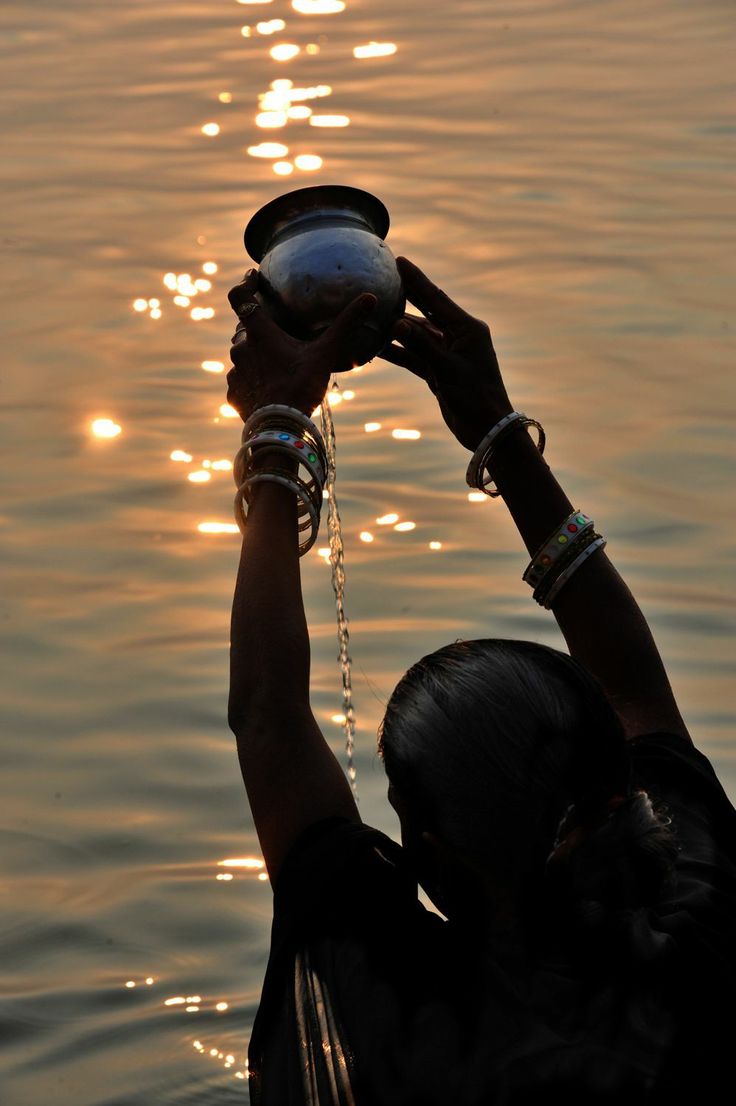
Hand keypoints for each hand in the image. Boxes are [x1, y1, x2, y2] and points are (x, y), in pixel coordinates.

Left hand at [226, 269, 376, 421]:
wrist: (281, 427)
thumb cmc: (301, 386)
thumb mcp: (326, 353)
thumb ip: (345, 324)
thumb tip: (369, 298)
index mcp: (259, 333)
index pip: (240, 297)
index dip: (245, 284)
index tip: (252, 277)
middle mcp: (241, 349)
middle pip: (244, 330)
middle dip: (257, 329)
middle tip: (276, 332)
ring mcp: (235, 374)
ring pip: (242, 357)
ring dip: (255, 356)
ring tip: (276, 365)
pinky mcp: (234, 395)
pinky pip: (241, 382)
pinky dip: (252, 382)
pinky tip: (268, 389)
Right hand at [380, 257, 512, 450]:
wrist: (486, 430)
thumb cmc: (475, 398)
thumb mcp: (447, 370)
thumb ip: (422, 346)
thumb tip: (397, 323)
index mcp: (467, 329)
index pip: (436, 299)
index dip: (417, 280)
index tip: (399, 261)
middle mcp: (458, 337)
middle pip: (425, 312)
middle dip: (405, 295)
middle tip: (384, 278)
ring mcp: (447, 354)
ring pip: (417, 335)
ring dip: (396, 327)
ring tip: (373, 312)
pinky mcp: (439, 371)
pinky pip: (414, 356)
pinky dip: (398, 351)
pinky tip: (377, 345)